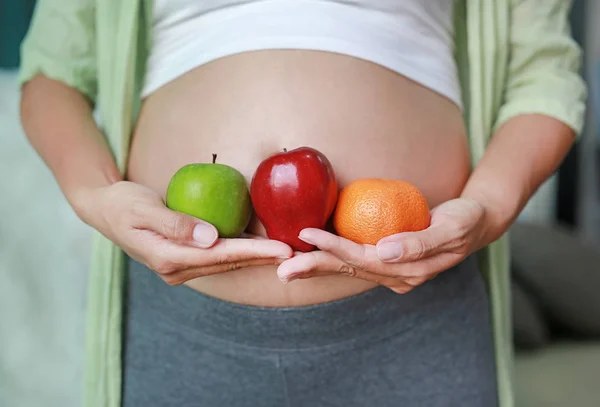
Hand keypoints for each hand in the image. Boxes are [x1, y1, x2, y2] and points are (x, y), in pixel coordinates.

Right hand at [75, 181, 292, 284]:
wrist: (104, 209)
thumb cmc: (122, 204)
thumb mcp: (143, 209)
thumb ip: (175, 224)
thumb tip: (210, 238)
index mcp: (168, 258)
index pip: (219, 255)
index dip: (253, 252)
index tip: (281, 250)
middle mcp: (177, 269)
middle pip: (228, 262)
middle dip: (263, 259)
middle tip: (296, 255)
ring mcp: (181, 266)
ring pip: (226, 261)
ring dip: (256, 257)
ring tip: (287, 253)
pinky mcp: (185, 258)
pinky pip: (218, 255)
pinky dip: (241, 250)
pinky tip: (261, 245)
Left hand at [277, 198, 487, 292]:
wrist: (476, 223)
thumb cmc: (465, 220)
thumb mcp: (451, 227)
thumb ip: (419, 242)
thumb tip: (384, 252)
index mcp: (409, 272)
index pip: (364, 260)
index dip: (335, 248)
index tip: (308, 235)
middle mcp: (396, 276)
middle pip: (349, 270)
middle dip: (314, 268)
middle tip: (282, 270)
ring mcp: (391, 271)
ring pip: (348, 268)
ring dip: (317, 267)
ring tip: (287, 268)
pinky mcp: (387, 261)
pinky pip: (355, 260)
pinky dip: (332, 258)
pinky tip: (310, 256)